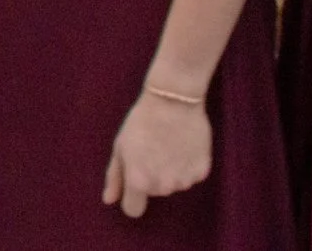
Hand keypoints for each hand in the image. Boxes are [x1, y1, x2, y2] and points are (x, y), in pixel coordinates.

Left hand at [103, 90, 212, 216]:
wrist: (174, 100)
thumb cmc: (141, 121)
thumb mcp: (121, 146)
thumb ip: (115, 177)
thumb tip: (109, 200)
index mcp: (139, 181)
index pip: (133, 210)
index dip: (131, 197)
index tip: (133, 181)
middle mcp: (163, 186)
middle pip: (154, 193)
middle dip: (150, 177)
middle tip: (151, 150)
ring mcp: (185, 181)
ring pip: (173, 185)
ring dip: (169, 171)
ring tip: (167, 145)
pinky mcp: (202, 172)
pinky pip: (190, 176)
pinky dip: (186, 165)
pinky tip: (182, 145)